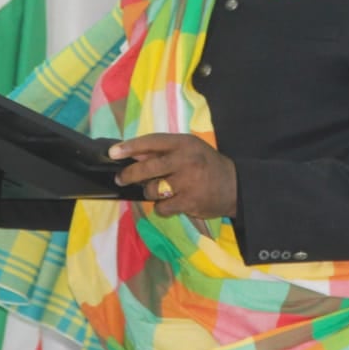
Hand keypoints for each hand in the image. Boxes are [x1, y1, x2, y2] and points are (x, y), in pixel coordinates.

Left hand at [110, 133, 237, 218]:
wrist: (235, 186)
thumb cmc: (206, 165)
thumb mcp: (189, 149)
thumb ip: (163, 151)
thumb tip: (133, 155)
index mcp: (184, 143)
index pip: (151, 142)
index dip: (130, 147)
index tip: (113, 152)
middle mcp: (185, 160)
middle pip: (147, 168)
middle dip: (129, 174)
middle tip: (121, 178)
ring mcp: (187, 182)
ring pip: (152, 190)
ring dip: (151, 192)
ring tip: (161, 191)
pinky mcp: (188, 202)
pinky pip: (161, 207)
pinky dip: (162, 207)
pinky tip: (172, 202)